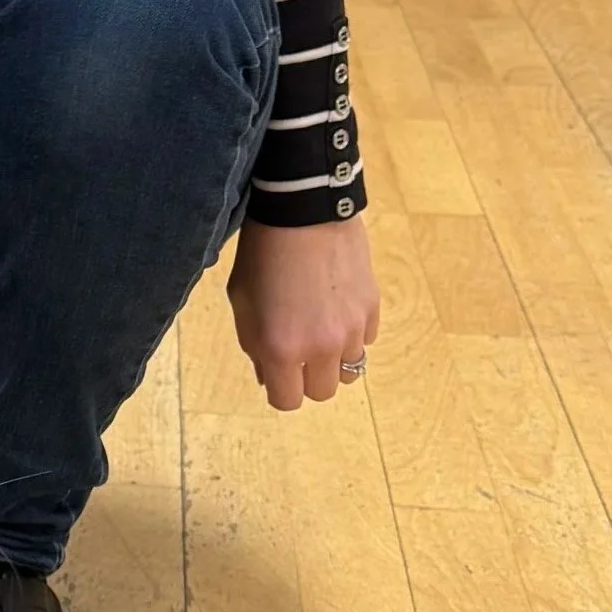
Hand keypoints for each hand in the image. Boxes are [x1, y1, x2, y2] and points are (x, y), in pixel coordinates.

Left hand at [227, 213, 379, 410]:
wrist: (303, 209)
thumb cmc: (261, 253)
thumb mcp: (240, 300)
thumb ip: (254, 344)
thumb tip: (269, 375)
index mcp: (281, 348)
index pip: (287, 401)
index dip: (279, 388)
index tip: (276, 370)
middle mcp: (321, 347)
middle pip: (322, 392)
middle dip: (307, 377)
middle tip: (298, 348)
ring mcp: (351, 329)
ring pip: (349, 369)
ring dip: (332, 357)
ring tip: (318, 324)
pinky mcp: (372, 309)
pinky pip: (364, 340)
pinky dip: (351, 333)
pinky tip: (336, 305)